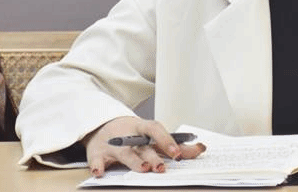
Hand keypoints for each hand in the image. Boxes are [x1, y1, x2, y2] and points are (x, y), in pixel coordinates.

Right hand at [84, 116, 205, 176]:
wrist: (102, 126)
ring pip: (125, 154)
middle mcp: (129, 135)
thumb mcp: (152, 136)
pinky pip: (96, 160)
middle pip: (143, 147)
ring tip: (144, 169)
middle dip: (153, 157)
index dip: (168, 141)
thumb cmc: (133, 134)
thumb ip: (174, 144)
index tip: (178, 154)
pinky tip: (100, 172)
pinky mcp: (97, 153)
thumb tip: (200, 149)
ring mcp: (113, 144)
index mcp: (143, 128)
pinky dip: (98, 166)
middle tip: (162, 168)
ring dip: (134, 162)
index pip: (157, 130)